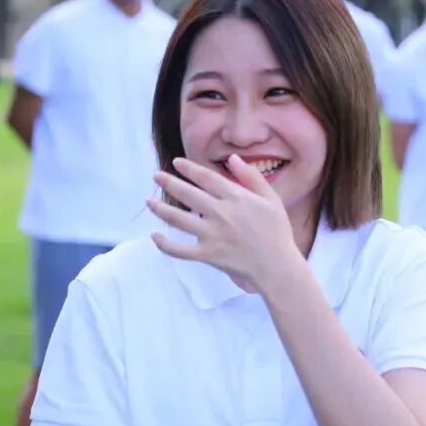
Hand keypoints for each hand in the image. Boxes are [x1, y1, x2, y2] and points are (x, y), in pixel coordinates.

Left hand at [146, 155, 300, 289]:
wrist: (277, 267)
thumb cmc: (277, 232)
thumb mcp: (271, 199)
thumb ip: (252, 177)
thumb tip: (233, 159)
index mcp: (236, 198)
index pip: (206, 177)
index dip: (189, 168)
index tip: (176, 162)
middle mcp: (220, 213)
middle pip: (188, 194)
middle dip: (169, 182)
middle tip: (155, 176)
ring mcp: (212, 235)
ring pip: (178, 220)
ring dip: (160, 209)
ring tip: (148, 201)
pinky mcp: (207, 255)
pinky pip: (180, 250)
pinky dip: (165, 244)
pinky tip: (154, 236)